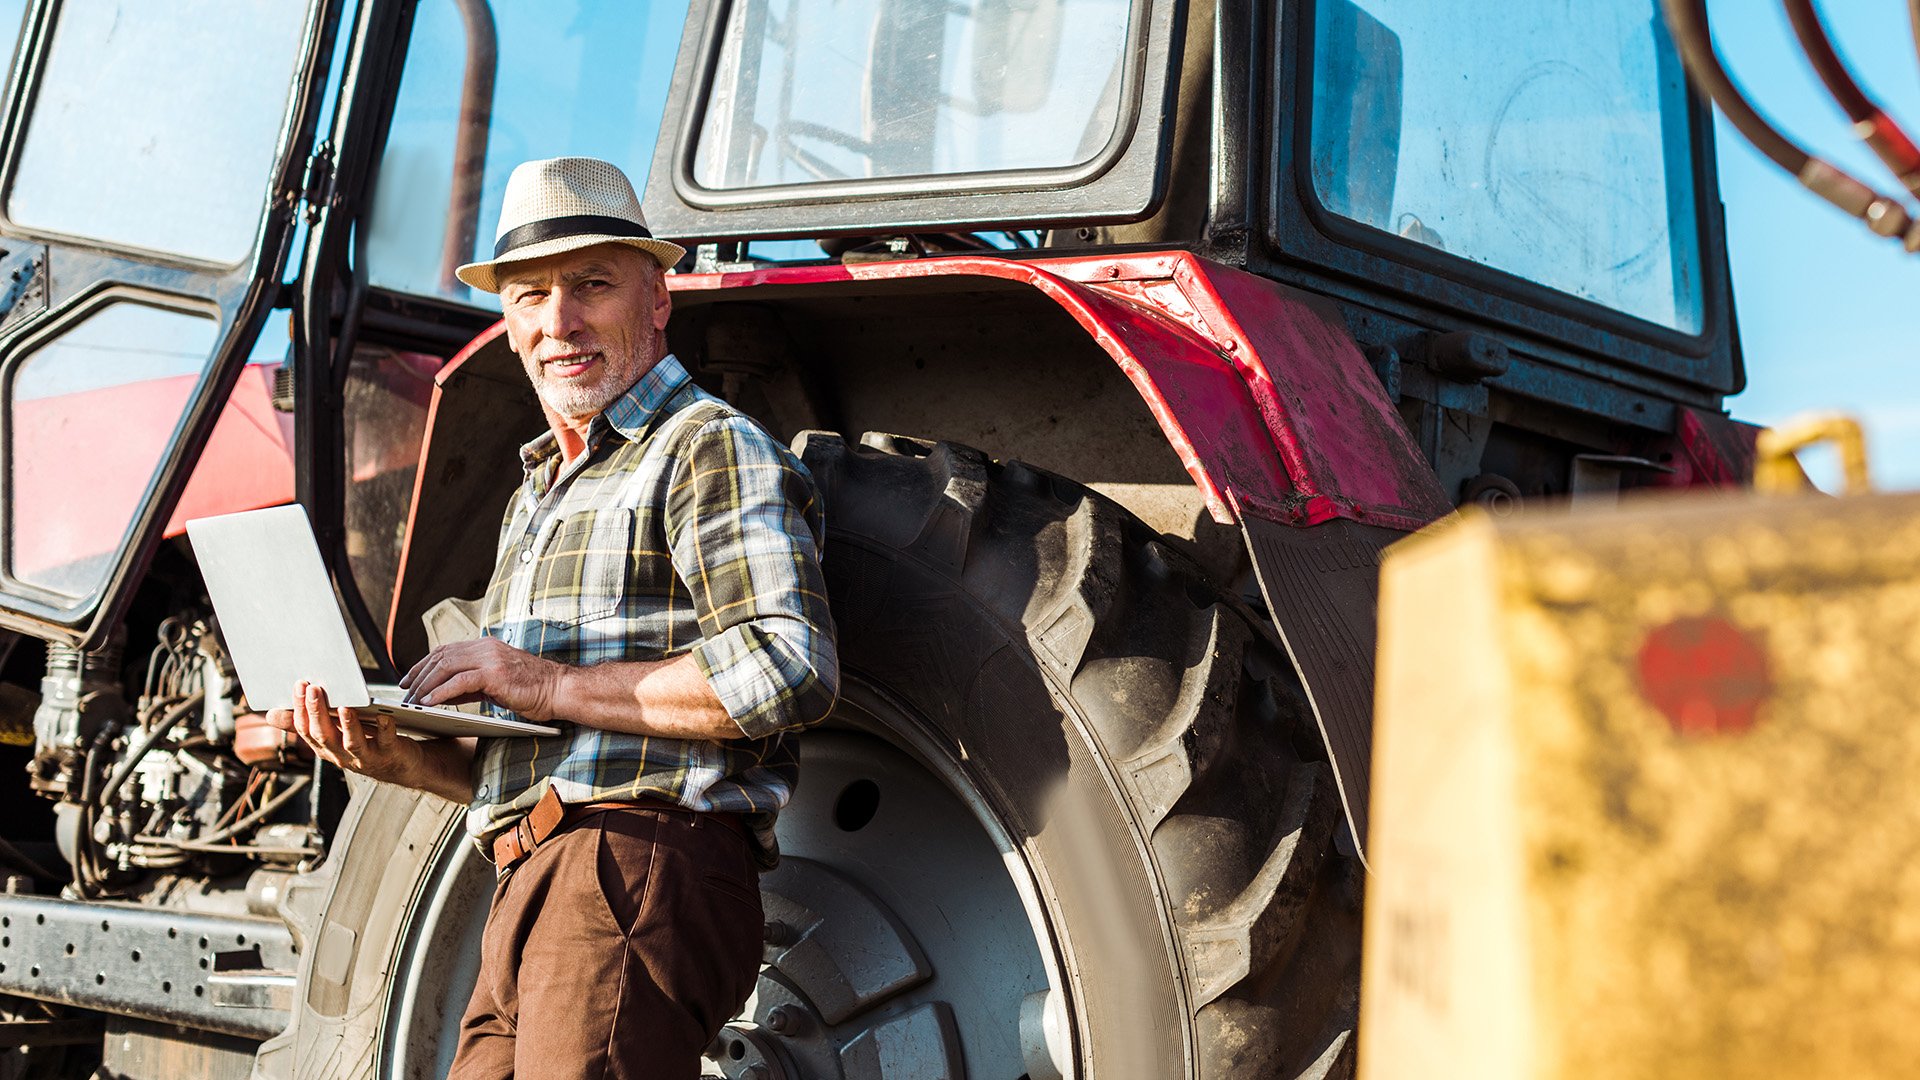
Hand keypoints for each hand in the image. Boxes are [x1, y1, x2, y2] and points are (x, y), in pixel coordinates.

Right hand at [265, 681, 421, 785]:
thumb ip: (305, 724)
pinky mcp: (389, 754)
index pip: (305, 730)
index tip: (299, 685)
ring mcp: (365, 757)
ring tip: (344, 706)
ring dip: (347, 725)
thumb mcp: (331, 735)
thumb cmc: (363, 743)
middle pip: (324, 736)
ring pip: (352, 743)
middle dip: (317, 712)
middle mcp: (341, 755)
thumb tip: (270, 715)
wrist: (400, 766)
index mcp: (325, 748)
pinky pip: (386, 741)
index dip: (300, 709)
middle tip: (314, 688)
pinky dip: (385, 728)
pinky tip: (384, 715)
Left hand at [399, 637, 567, 720]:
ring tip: (412, 701)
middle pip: (441, 657)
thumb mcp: (496, 684)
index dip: (423, 664)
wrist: (560, 690)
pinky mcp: (495, 673)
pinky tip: (429, 703)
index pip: (446, 650)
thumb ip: (470, 684)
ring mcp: (490, 658)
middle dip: (418, 676)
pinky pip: (459, 682)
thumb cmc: (533, 690)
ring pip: (446, 667)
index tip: (408, 680)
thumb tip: (442, 693)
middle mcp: (486, 647)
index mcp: (486, 646)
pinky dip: (441, 692)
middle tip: (404, 694)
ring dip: (425, 685)